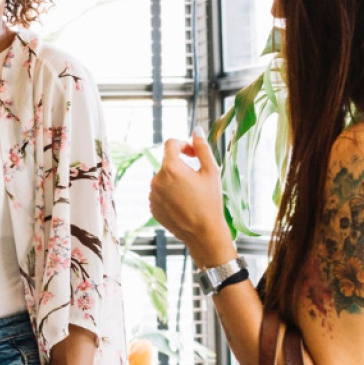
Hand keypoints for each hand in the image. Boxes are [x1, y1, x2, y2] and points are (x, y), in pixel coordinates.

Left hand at [150, 132, 234, 266]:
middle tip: (197, 178)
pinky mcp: (152, 207)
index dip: (183, 145)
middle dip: (181, 165)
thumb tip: (196, 130)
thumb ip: (202, 148)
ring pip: (163, 178)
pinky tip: (184, 204)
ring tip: (192, 194)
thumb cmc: (211, 202)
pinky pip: (160, 193)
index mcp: (171, 168)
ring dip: (175, 180)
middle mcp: (156, 179)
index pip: (170, 144)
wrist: (203, 233)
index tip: (193, 153)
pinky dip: (170, 194)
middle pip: (168, 163)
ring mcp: (152, 194)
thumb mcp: (211, 172)